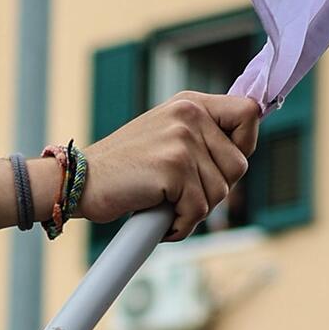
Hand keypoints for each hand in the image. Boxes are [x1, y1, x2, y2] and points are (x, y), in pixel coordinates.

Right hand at [83, 92, 261, 241]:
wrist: (80, 182)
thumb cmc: (123, 169)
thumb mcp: (165, 137)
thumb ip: (201, 138)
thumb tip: (242, 154)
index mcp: (190, 104)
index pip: (248, 113)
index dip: (245, 143)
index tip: (222, 164)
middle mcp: (189, 115)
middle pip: (239, 165)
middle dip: (215, 190)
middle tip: (181, 194)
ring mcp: (182, 140)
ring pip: (220, 192)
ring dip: (194, 211)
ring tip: (165, 205)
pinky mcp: (174, 167)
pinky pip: (198, 210)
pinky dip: (181, 225)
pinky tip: (160, 219)